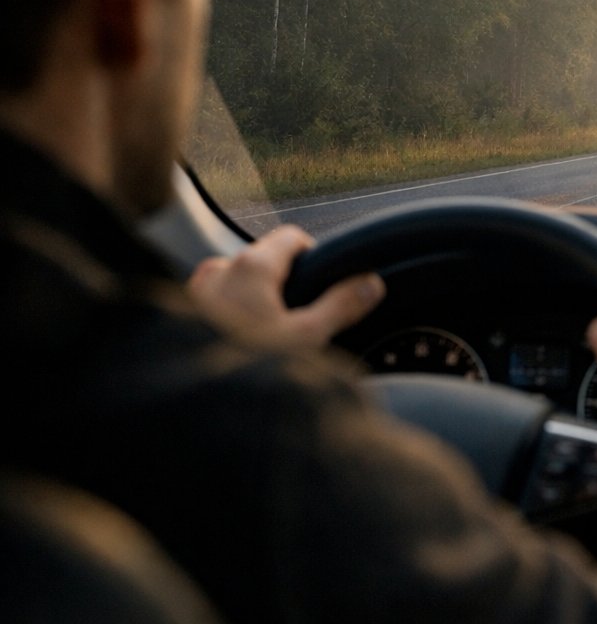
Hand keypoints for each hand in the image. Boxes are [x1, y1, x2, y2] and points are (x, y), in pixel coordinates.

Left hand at [187, 224, 384, 349]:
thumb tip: (370, 284)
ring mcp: (196, 291)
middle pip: (265, 259)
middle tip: (293, 322)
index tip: (320, 287)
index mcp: (250, 266)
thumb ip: (341, 306)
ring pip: (240, 282)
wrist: (190, 404)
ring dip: (255, 300)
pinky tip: (238, 343)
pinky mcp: (180, 313)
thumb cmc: (243, 367)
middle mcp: (219, 270)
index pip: (292, 238)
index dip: (313, 258)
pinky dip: (232, 313)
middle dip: (283, 284)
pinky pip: (217, 301)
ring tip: (264, 337)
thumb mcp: (305, 339)